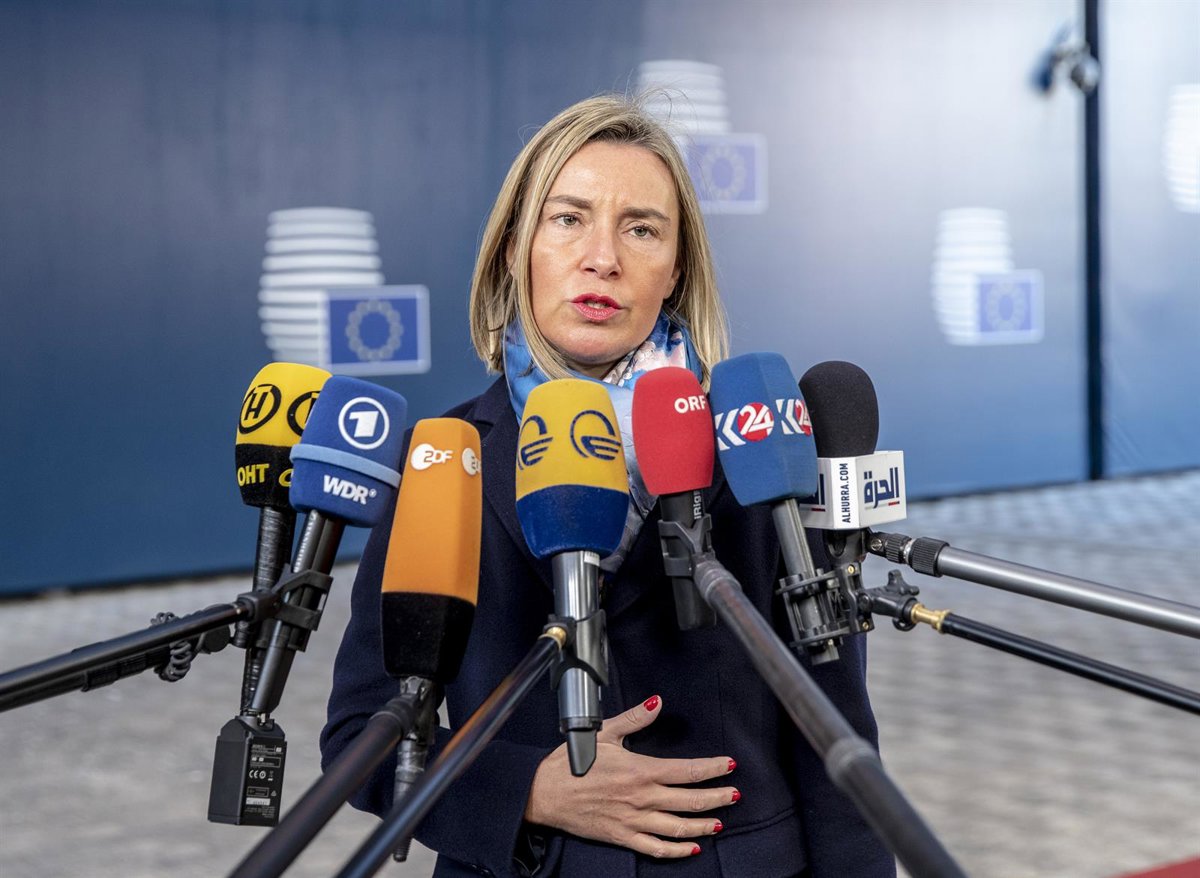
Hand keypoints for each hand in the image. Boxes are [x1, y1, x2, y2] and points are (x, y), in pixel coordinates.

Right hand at [523, 695, 738, 858]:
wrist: (544, 794)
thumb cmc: (570, 763)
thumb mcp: (603, 733)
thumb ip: (634, 718)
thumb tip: (656, 702)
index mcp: (640, 770)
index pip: (687, 770)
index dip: (713, 768)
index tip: (729, 765)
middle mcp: (642, 798)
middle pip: (691, 800)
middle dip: (718, 797)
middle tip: (735, 794)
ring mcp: (634, 821)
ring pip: (679, 828)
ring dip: (704, 825)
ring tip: (720, 820)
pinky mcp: (623, 837)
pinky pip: (657, 849)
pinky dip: (678, 851)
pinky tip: (691, 848)